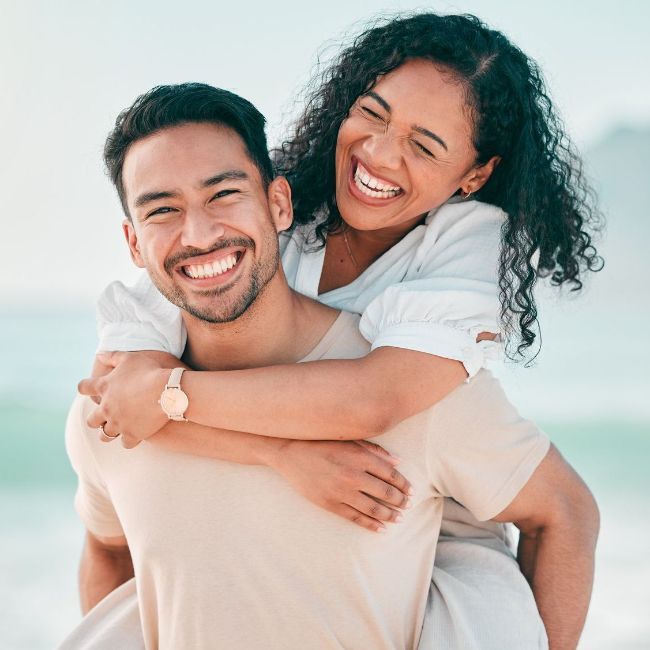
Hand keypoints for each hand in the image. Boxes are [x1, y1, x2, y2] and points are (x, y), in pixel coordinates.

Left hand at [78, 351, 183, 444]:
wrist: (167, 391)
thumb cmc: (149, 371)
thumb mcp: (129, 358)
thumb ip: (112, 356)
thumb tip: (99, 354)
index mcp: (104, 387)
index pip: (84, 388)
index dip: (85, 388)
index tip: (88, 389)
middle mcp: (106, 408)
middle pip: (91, 420)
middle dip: (96, 419)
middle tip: (105, 416)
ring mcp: (118, 423)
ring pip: (105, 435)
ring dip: (109, 433)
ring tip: (117, 430)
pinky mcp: (132, 434)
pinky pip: (126, 443)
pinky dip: (130, 440)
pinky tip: (135, 436)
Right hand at [269, 439, 412, 531]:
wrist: (290, 452)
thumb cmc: (321, 442)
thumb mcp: (349, 440)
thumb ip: (374, 450)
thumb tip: (398, 461)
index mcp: (360, 457)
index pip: (390, 474)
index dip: (403, 484)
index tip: (411, 490)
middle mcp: (353, 475)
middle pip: (385, 492)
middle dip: (400, 500)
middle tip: (408, 504)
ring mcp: (341, 491)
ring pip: (373, 508)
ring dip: (390, 515)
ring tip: (398, 518)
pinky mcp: (330, 503)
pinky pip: (355, 517)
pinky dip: (370, 524)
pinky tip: (380, 528)